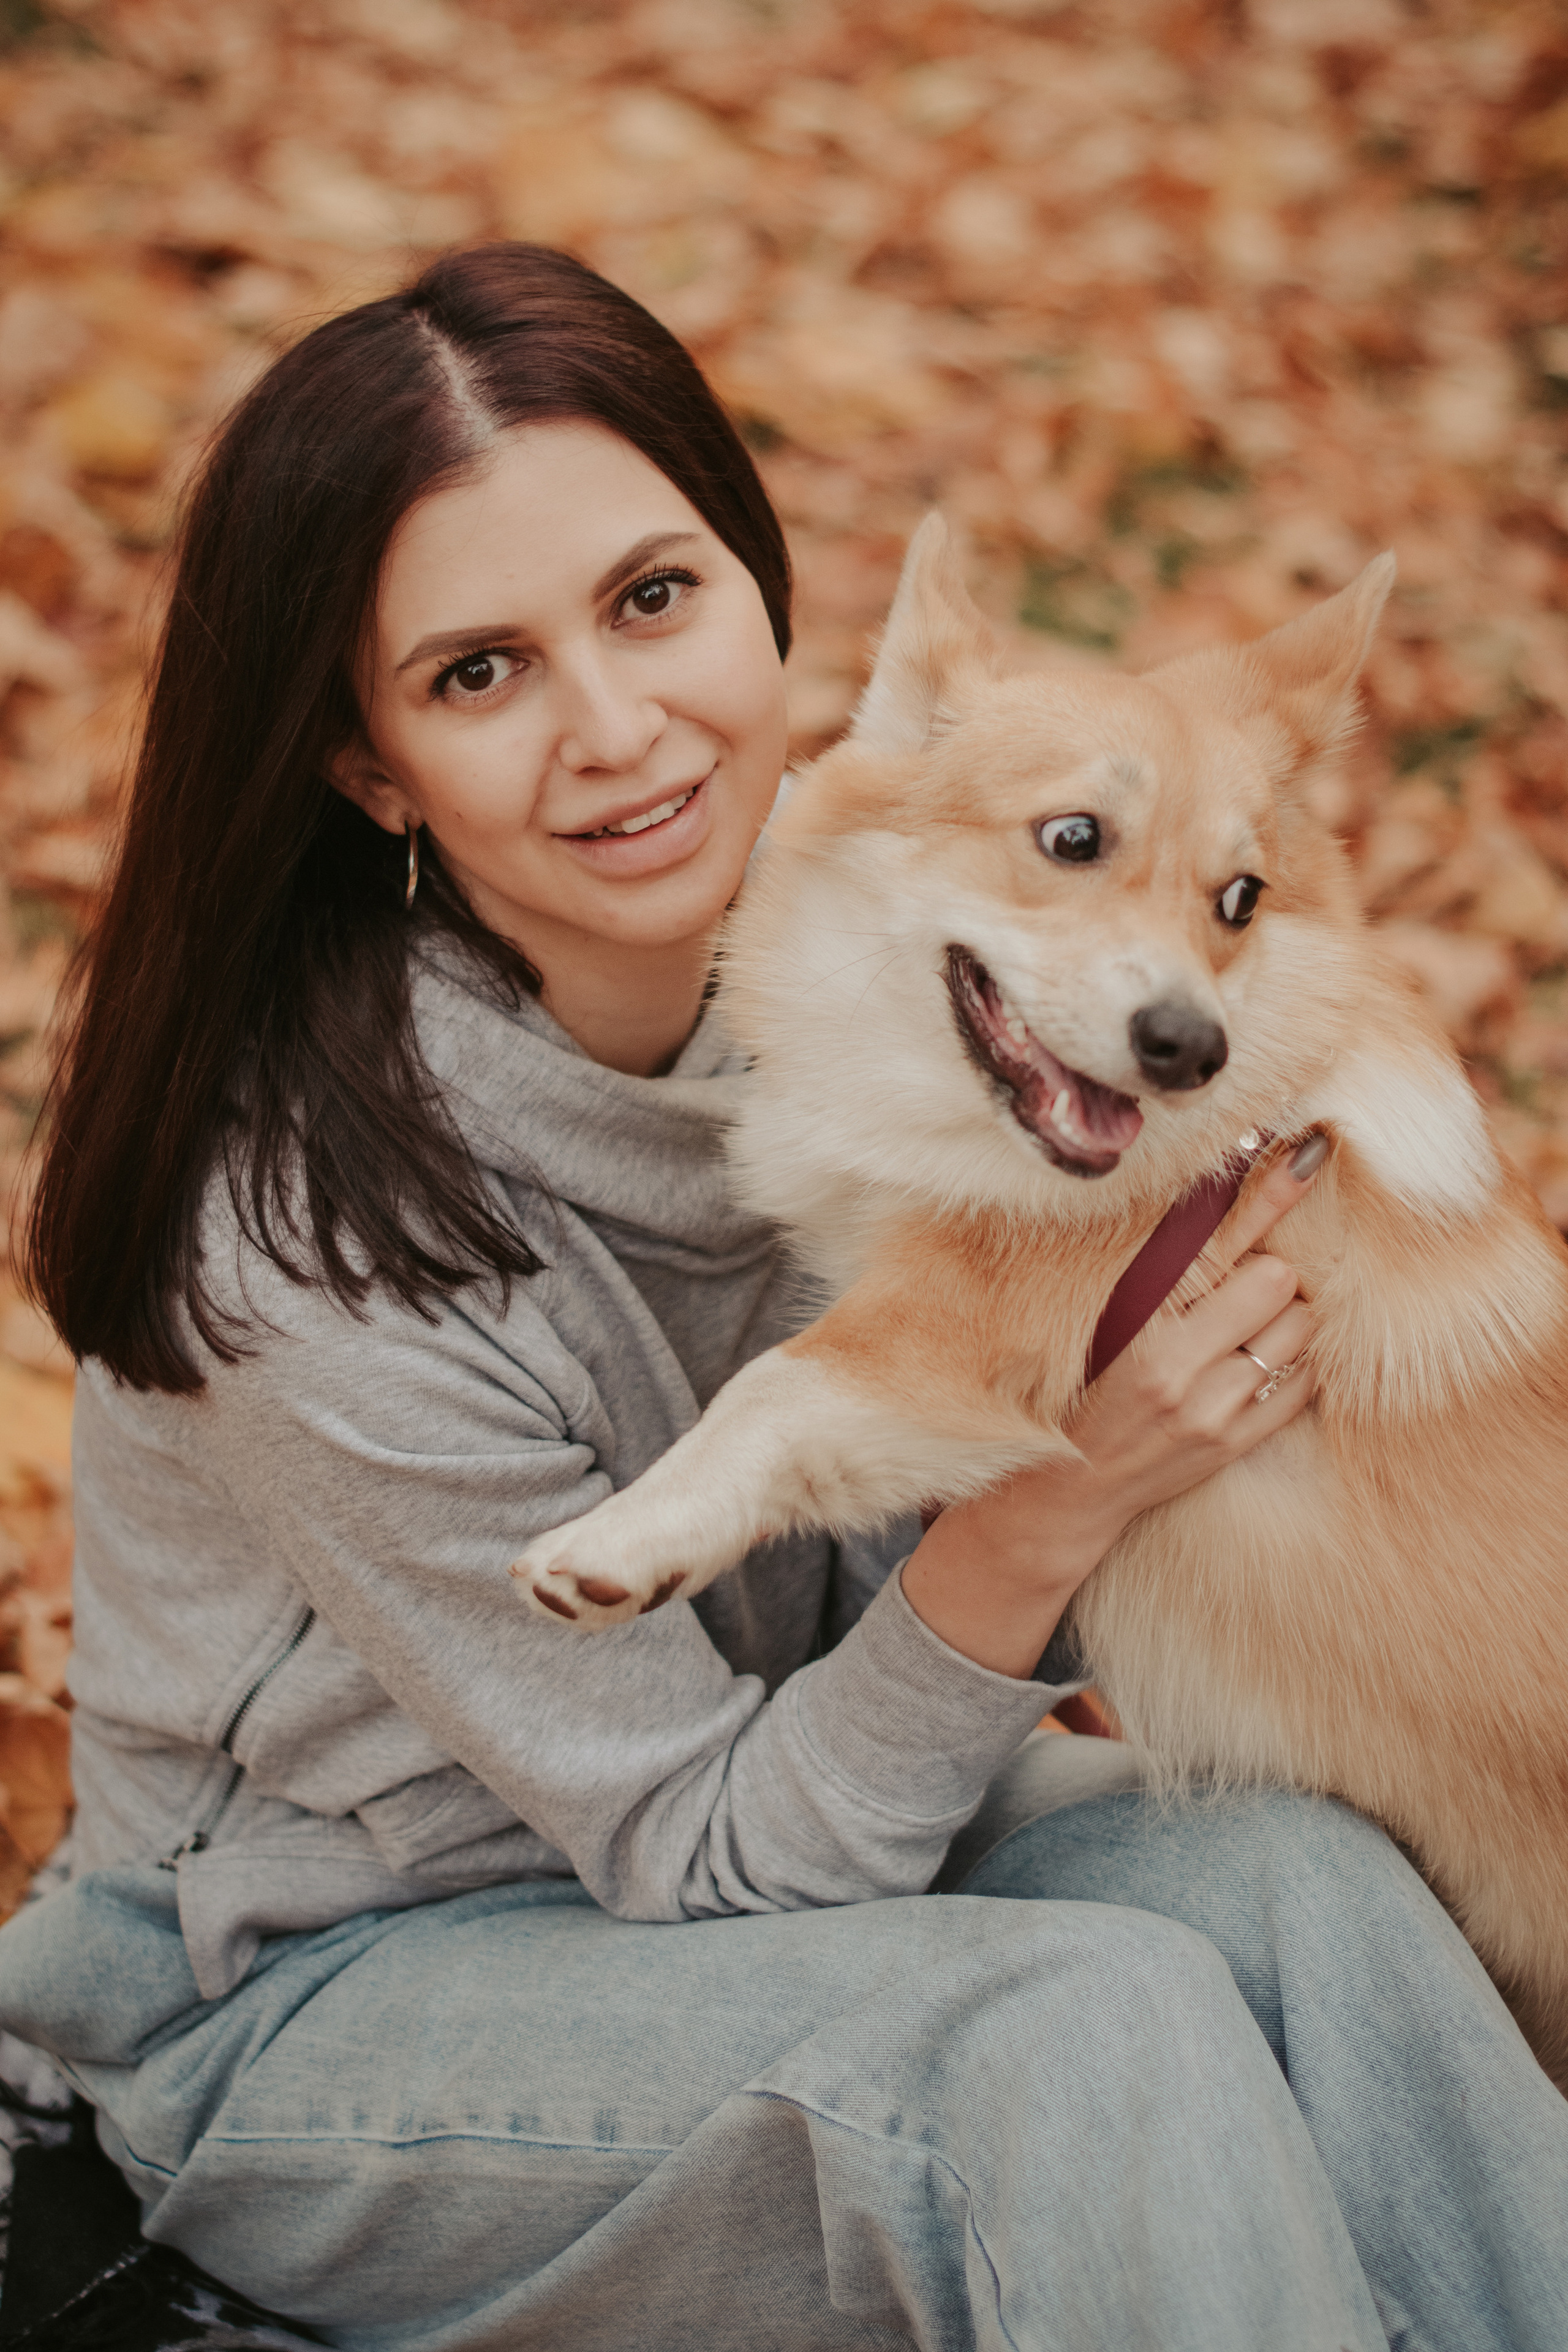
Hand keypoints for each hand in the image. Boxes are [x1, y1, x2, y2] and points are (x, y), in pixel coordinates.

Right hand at [901, 1135, 1325, 1677]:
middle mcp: (1180, 1366)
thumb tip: (1214, 1199)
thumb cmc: (1084, 1382)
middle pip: (1278, 1280)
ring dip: (1290, 1318)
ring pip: (1300, 1331)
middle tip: (1250, 1280)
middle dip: (1274, 1272)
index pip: (1222, 1239)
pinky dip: (1296, 1364)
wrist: (1068, 1484)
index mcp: (1142, 1322)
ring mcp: (1214, 1410)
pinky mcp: (1236, 1443)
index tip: (1309, 1150)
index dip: (1269, 1192)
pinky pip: (1305, 1384)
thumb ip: (1165, 1267)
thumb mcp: (1111, 1317)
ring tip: (1253, 1326)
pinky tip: (1265, 1361)